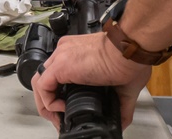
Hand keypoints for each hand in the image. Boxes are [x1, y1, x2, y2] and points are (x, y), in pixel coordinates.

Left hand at [31, 32, 150, 130]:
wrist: (131, 50)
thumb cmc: (130, 60)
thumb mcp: (121, 85)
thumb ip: (118, 103)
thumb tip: (121, 121)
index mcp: (75, 53)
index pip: (56, 74)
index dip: (58, 95)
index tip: (66, 109)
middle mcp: (65, 52)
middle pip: (44, 78)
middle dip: (49, 101)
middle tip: (59, 117)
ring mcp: (61, 56)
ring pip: (40, 81)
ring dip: (46, 103)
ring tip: (58, 116)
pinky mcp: (61, 65)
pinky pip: (43, 86)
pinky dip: (49, 101)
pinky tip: (63, 108)